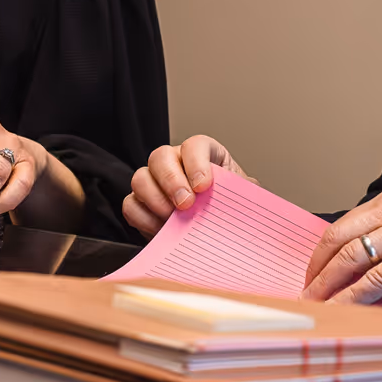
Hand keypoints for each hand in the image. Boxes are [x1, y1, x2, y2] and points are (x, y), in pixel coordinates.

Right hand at [122, 134, 251, 238]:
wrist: (214, 236)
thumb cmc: (228, 212)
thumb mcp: (241, 201)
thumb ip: (244, 195)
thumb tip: (251, 196)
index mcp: (204, 155)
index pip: (195, 145)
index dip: (197, 162)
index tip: (203, 186)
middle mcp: (175, 163)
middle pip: (161, 156)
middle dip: (172, 181)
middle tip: (185, 204)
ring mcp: (154, 182)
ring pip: (140, 178)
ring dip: (155, 199)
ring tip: (172, 220)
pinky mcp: (140, 205)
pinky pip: (130, 205)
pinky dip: (143, 219)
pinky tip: (160, 230)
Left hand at [301, 189, 381, 303]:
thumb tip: (357, 271)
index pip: (342, 226)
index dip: (321, 253)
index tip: (311, 274)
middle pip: (338, 240)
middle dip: (317, 270)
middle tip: (304, 293)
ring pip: (350, 259)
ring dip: (327, 286)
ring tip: (315, 306)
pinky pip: (374, 281)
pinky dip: (352, 298)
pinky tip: (340, 310)